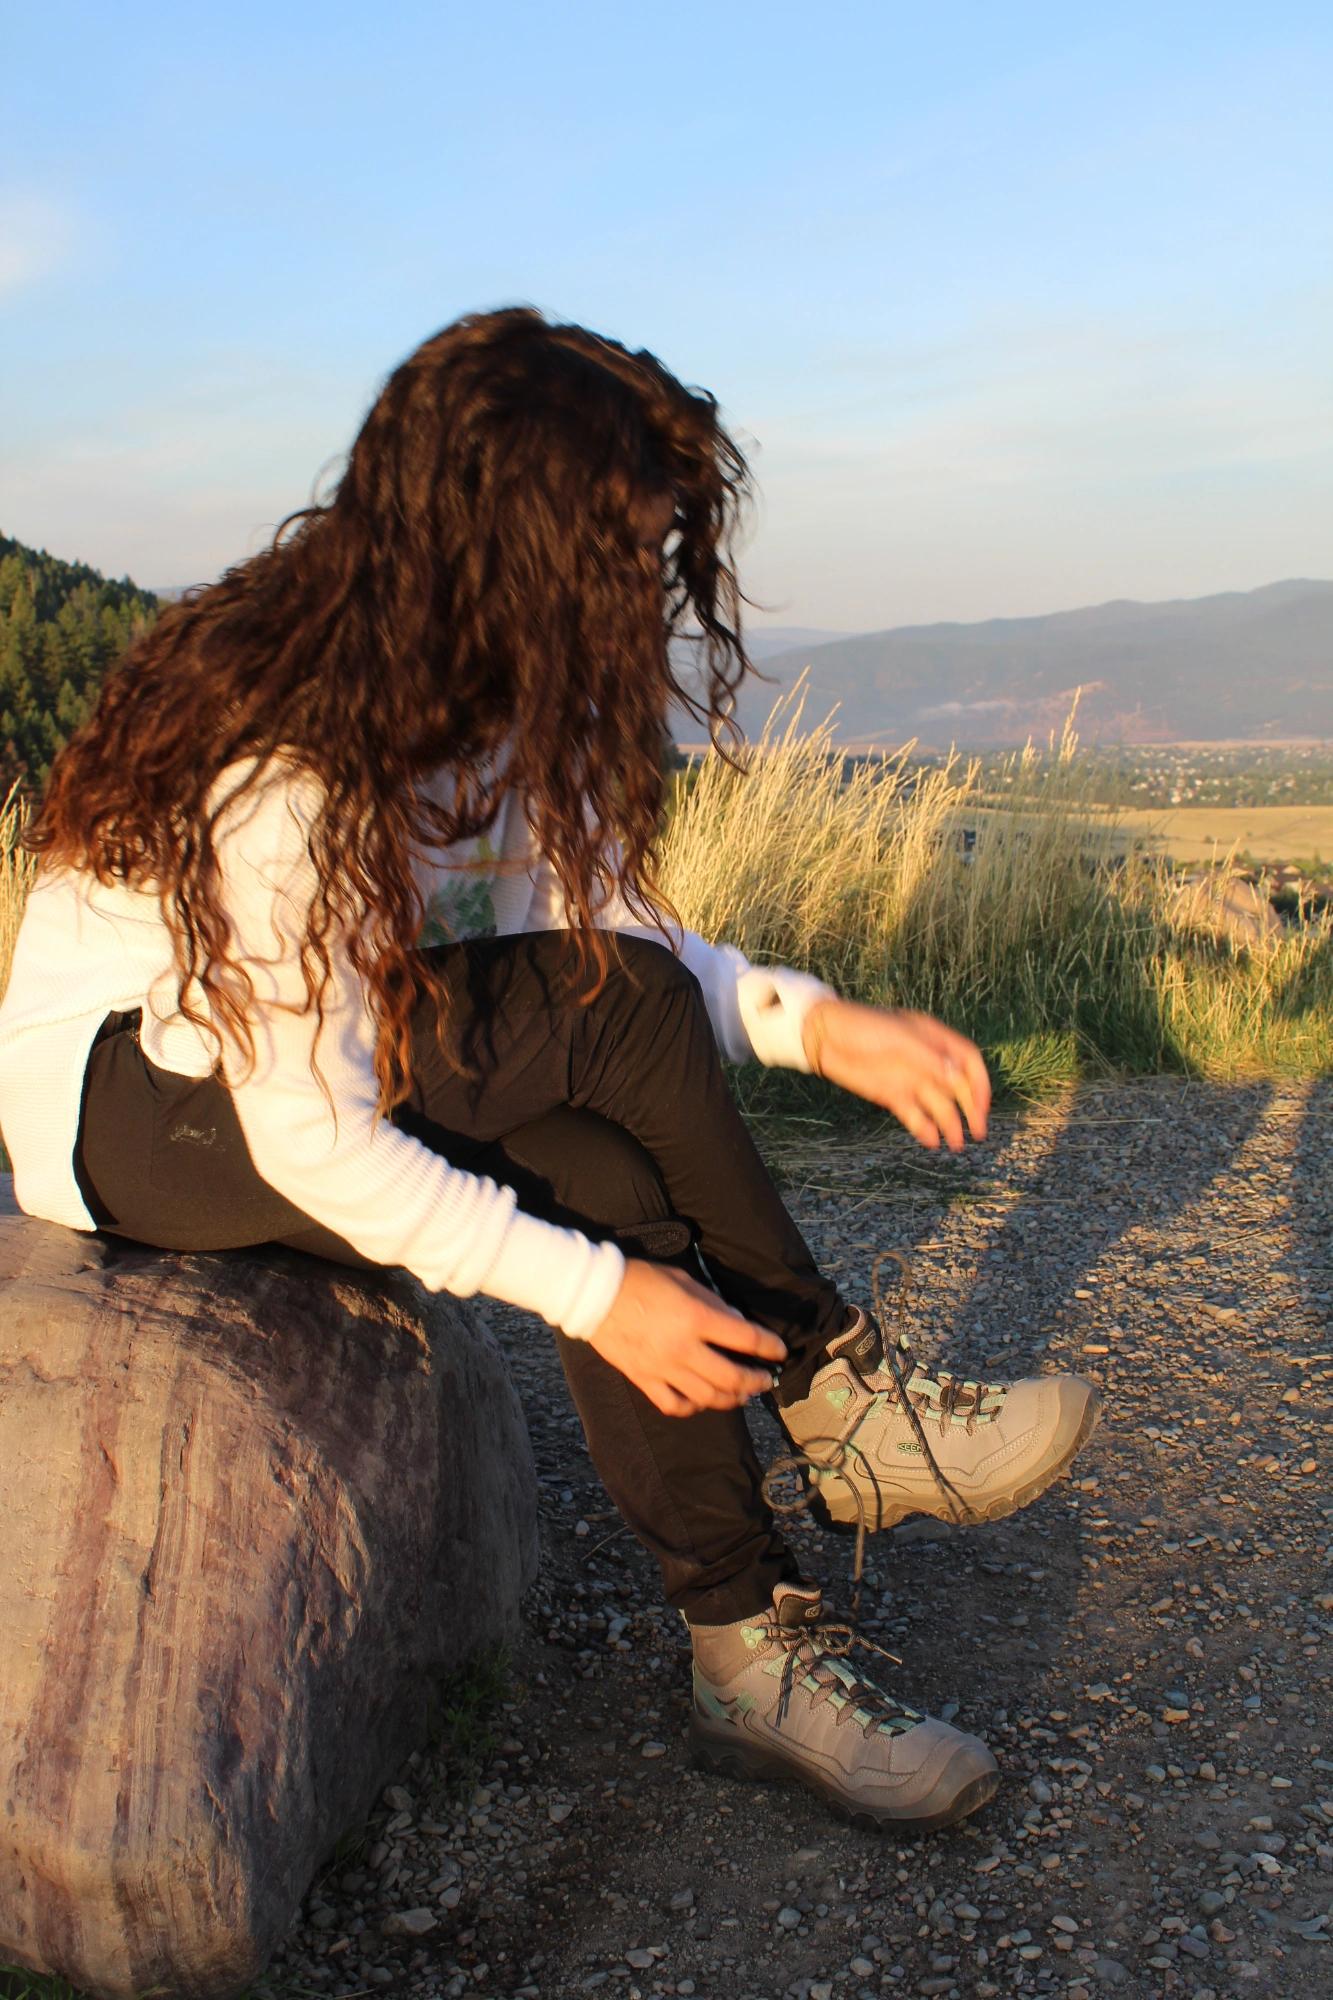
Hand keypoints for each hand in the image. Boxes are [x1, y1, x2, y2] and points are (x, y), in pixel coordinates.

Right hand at [588, 1259, 787, 1417]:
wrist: (595, 1295)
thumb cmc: (641, 1279)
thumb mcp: (684, 1280)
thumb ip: (713, 1303)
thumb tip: (736, 1324)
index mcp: (696, 1318)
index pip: (746, 1338)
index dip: (769, 1347)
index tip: (780, 1352)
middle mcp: (683, 1348)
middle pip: (732, 1377)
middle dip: (756, 1381)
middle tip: (766, 1380)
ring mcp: (663, 1368)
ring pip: (707, 1397)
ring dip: (731, 1399)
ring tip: (741, 1395)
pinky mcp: (644, 1379)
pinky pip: (674, 1405)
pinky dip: (693, 1407)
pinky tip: (701, 1401)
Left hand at [802, 998, 989, 1151]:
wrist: (822, 1036)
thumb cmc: (861, 1026)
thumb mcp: (898, 1037)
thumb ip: (928, 1057)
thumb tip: (958, 1076)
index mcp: (933, 1038)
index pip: (968, 1060)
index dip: (980, 1082)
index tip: (982, 1105)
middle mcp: (926, 1060)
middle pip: (958, 1087)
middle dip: (971, 1110)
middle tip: (978, 1133)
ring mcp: (910, 1078)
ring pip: (938, 1105)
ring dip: (949, 1124)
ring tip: (955, 1145)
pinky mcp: (892, 1095)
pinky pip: (914, 1115)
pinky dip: (924, 1128)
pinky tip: (931, 1141)